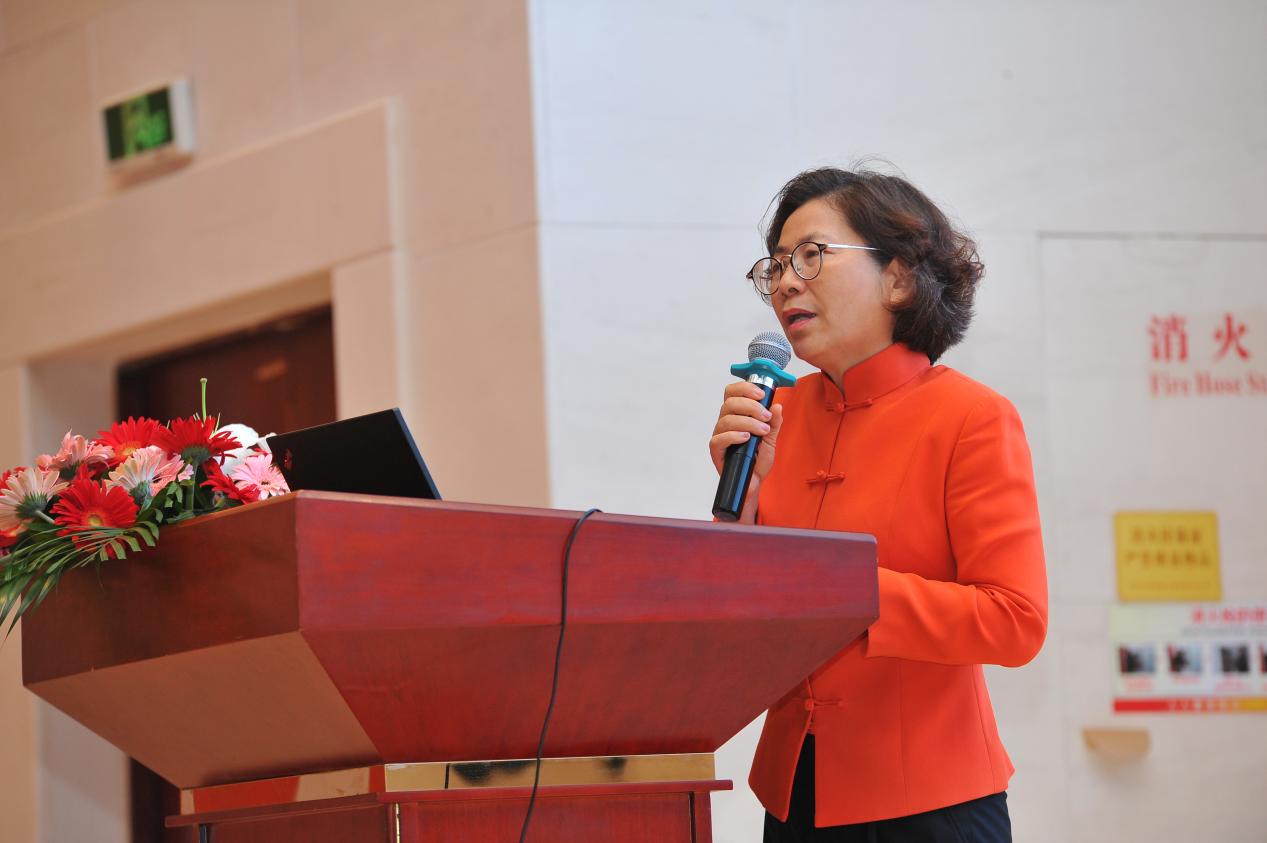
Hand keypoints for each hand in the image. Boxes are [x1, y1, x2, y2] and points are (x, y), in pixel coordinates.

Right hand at [709, 382, 783, 522]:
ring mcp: (720, 435)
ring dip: (748, 422)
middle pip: (730, 402)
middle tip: (765, 416)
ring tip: (762, 431)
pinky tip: (747, 438)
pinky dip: (734, 435)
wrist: (754, 483)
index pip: (733, 392)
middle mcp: (726, 422)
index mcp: (737, 415)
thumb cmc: (757, 461)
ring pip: (726, 419)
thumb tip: (777, 405)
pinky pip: (719, 438)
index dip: (745, 388)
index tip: (762, 395)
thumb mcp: (771, 439)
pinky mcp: (716, 450)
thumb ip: (774, 422)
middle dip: (750, 406)